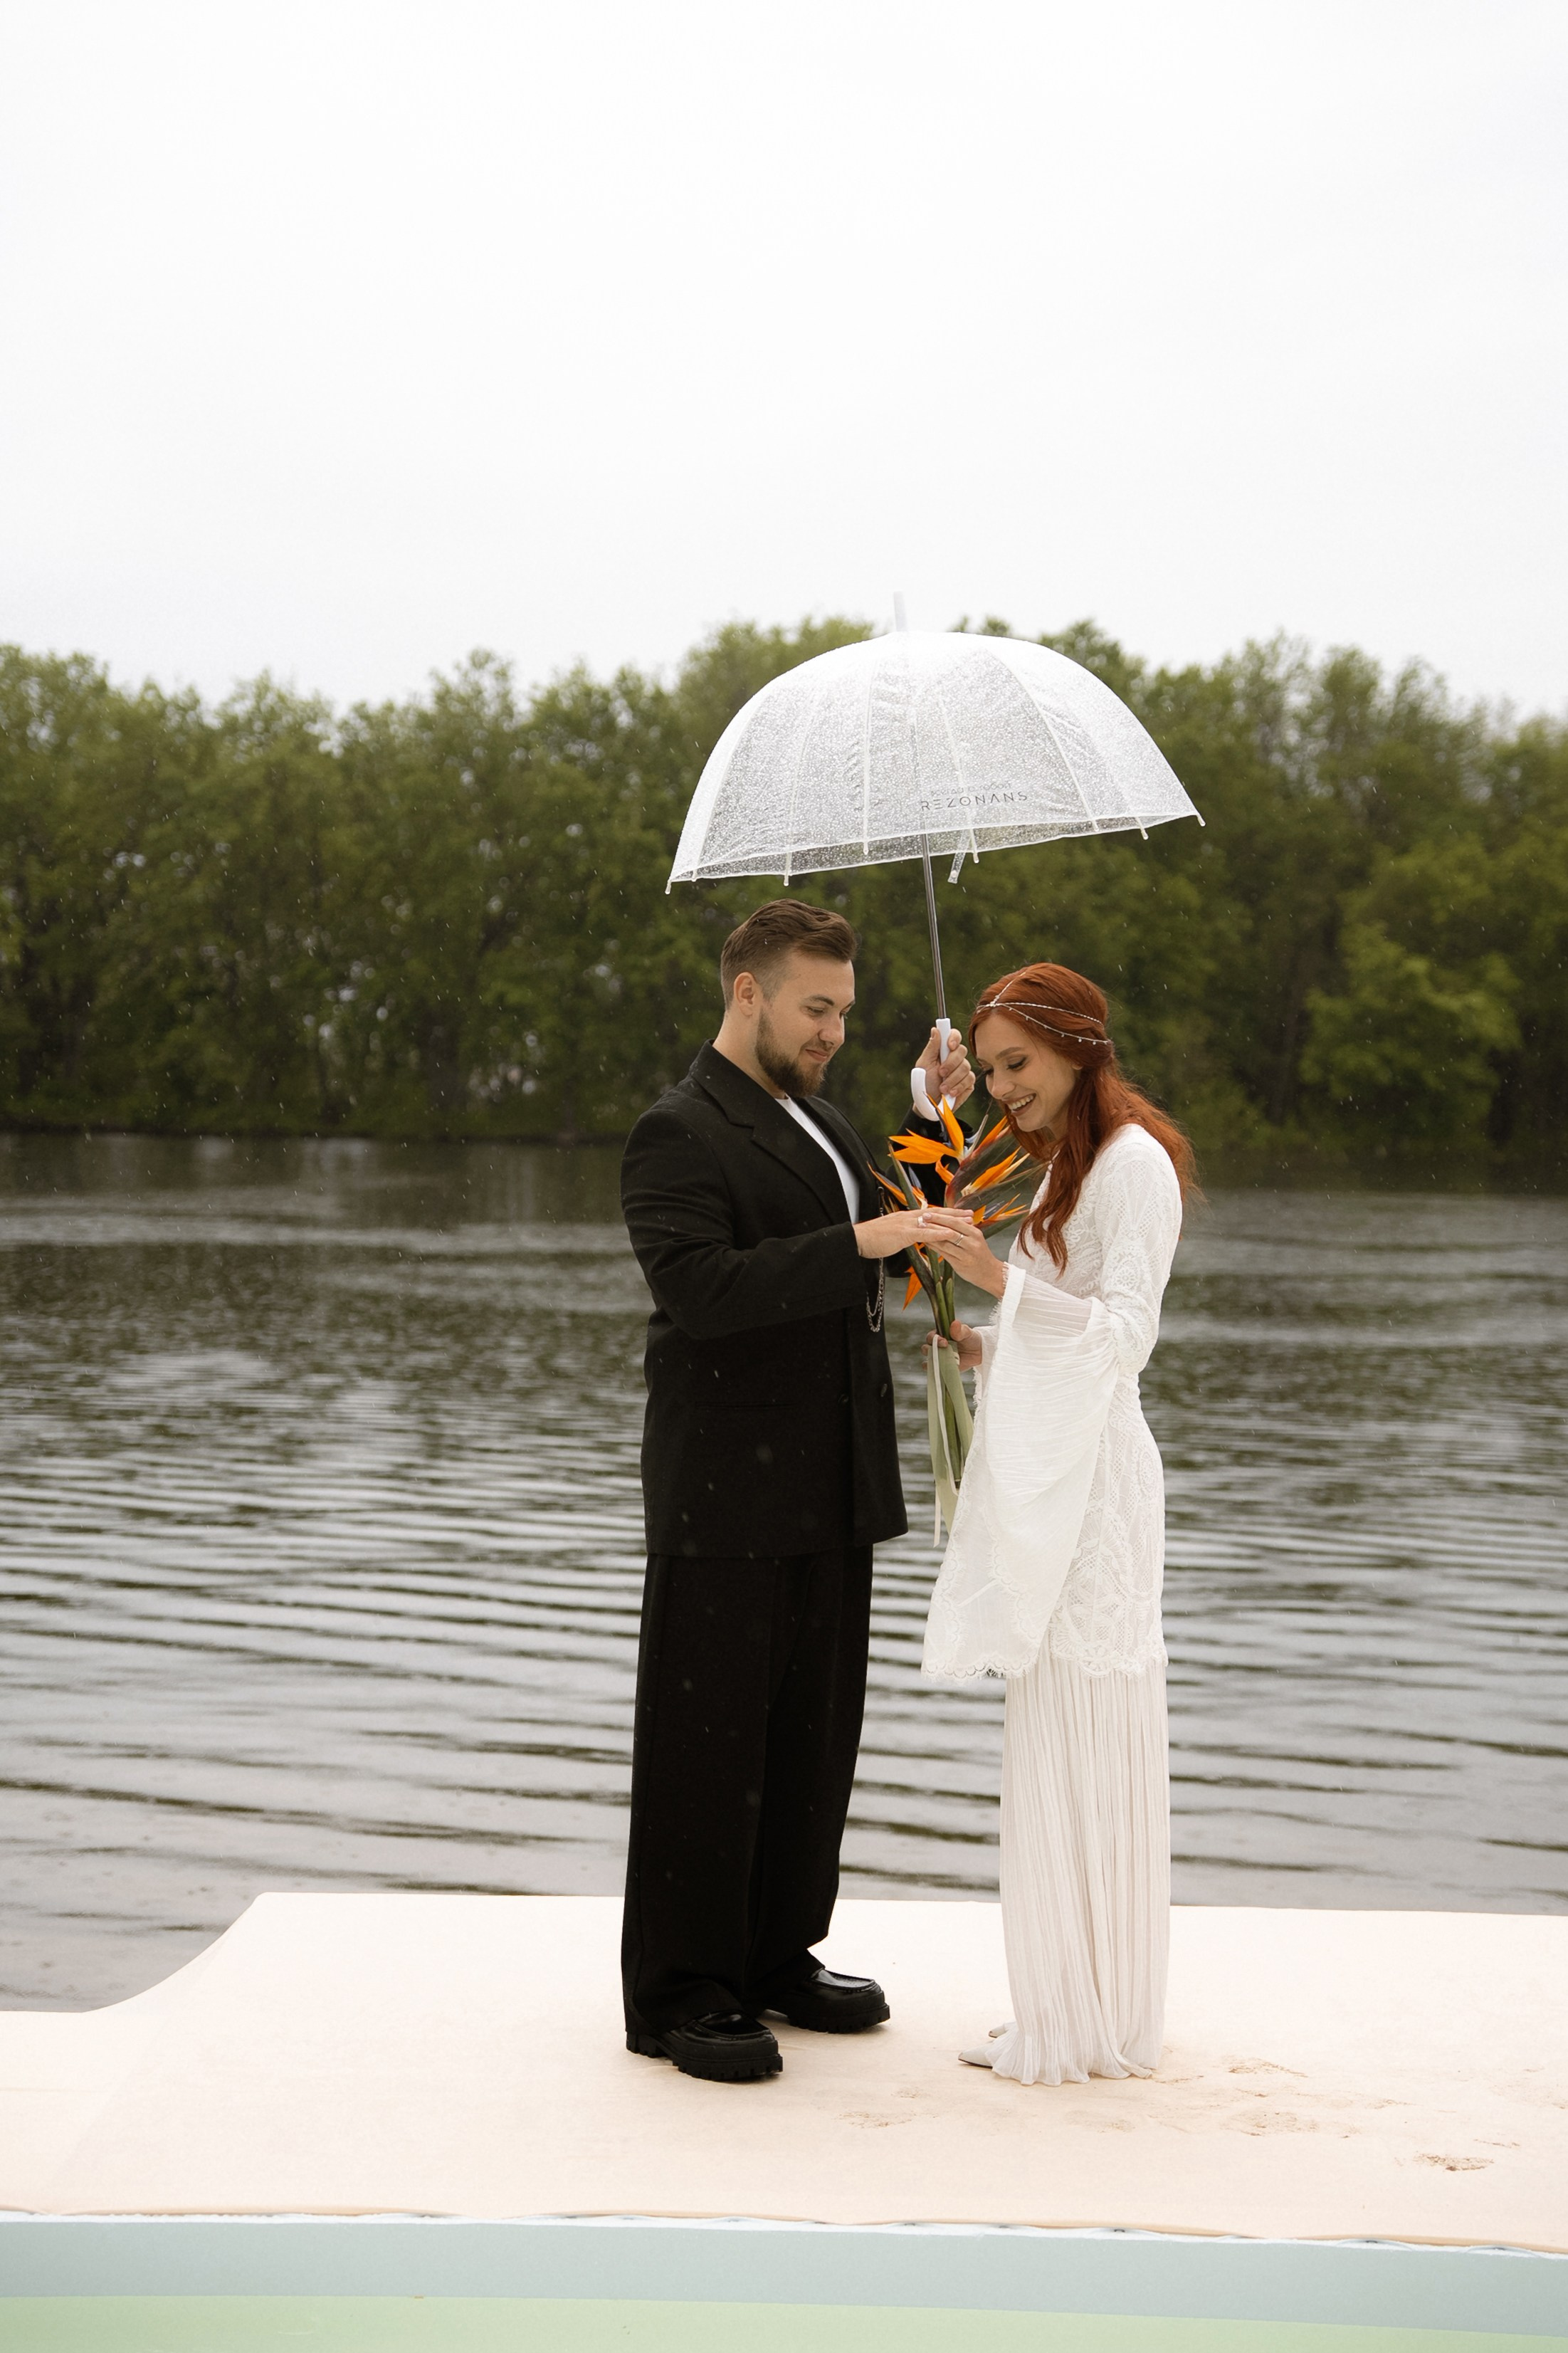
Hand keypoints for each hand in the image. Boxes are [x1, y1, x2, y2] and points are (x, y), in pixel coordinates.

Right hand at [854, 1205, 972, 1260]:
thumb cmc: (872, 1239)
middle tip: (971, 1214)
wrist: (858, 1240)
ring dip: (953, 1222)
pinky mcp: (904, 1233)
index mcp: (906, 1217)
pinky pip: (926, 1232)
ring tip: (968, 1223)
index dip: (946, 1213)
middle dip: (955, 1214)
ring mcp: (907, 1224)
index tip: (959, 1214)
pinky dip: (940, 1232)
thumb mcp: (891, 1234)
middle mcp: (909, 1217)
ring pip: (935, 1221)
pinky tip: (952, 1234)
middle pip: (937, 1213)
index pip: (931, 1213)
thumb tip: (909, 1236)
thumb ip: (903, 1233)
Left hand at [916, 1025, 974, 1110]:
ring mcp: (963, 1070)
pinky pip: (969, 1080)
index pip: (954, 1035)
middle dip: (950, 1063)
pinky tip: (950, 1092)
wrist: (928, 1103)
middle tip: (940, 1073)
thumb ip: (932, 1047)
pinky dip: (958, 1087)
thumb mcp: (924, 1064)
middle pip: (962, 1051)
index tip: (949, 1046)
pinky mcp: (969, 1083)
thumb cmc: (924, 1083)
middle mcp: (955, 1058)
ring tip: (942, 1088)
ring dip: (952, 1079)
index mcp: (944, 1050)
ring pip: (965, 1067)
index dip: (954, 1038)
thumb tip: (935, 1029)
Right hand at [923, 1318, 984, 1371]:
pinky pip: (935, 1370)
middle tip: (943, 1349)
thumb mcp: (967, 1333)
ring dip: (931, 1360)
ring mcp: (940, 1357)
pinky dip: (934, 1371)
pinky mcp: (943, 1367)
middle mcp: (937, 1346)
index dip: (934, 1339)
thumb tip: (954, 1323)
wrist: (979, 1352)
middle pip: (926, 1348)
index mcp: (940, 1335)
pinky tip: (939, 1370)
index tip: (944, 1341)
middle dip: (930, 1349)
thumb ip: (960, 1330)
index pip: (931, 1336)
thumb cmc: (971, 1339)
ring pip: (928, 1359)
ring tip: (939, 1360)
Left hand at [925, 1216, 1006, 1297]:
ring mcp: (966, 1254)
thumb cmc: (980, 1255)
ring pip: (945, 1242)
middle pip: (950, 1230)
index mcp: (975, 1233)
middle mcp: (971, 1243)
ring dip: (931, 1235)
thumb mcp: (975, 1239)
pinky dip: (934, 1247)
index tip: (929, 1212)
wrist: (990, 1273)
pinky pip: (944, 1253)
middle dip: (934, 1223)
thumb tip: (946, 1218)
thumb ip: (963, 1229)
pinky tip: (927, 1242)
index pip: (956, 1221)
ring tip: (921, 1229)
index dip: (941, 1216)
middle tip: (922, 1218)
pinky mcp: (960, 1264)